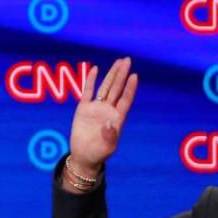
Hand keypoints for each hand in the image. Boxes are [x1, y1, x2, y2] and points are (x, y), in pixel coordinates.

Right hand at [69, 57, 138, 177]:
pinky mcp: (84, 109)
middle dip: (122, 75)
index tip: (134, 76)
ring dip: (111, 75)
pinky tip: (96, 69)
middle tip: (127, 60)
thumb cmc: (98, 154)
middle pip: (117, 89)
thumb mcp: (107, 148)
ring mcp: (96, 108)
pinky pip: (88, 92)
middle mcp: (108, 110)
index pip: (125, 100)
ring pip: (105, 87)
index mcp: (117, 118)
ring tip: (118, 62)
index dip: (130, 88)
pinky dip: (91, 80)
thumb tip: (109, 123)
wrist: (84, 156)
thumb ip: (110, 136)